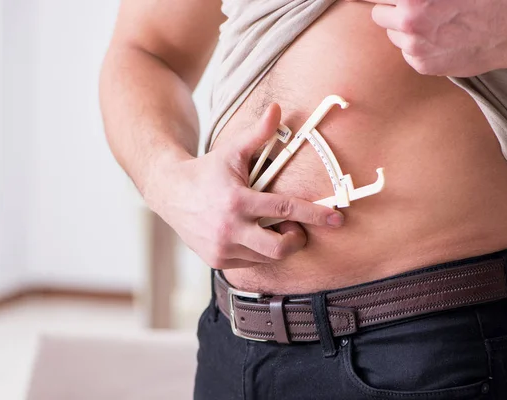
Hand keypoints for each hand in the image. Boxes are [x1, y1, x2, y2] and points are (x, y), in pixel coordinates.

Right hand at [148, 104, 344, 269]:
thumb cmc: (207, 170)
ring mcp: (222, 248)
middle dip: (297, 240)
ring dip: (277, 245)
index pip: (285, 210)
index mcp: (237, 201)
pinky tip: (252, 235)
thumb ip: (258, 133)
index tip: (337, 219)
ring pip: (266, 257)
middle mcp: (229, 229)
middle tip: (297, 229)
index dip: (315, 215)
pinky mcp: (217, 260)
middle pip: (279, 248)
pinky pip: (250, 263)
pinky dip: (258, 251)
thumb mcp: (232, 150)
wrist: (170, 193)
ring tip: (272, 228)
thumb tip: (278, 108)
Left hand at [355, 0, 506, 76]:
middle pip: (379, 15)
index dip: (387, 0)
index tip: (392, 3)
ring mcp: (414, 45)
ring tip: (434, 23)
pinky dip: (418, 47)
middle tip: (416, 8)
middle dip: (393, 10)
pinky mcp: (422, 65)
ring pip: (393, 35)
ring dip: (405, 29)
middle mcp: (409, 19)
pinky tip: (441, 39)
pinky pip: (407, 53)